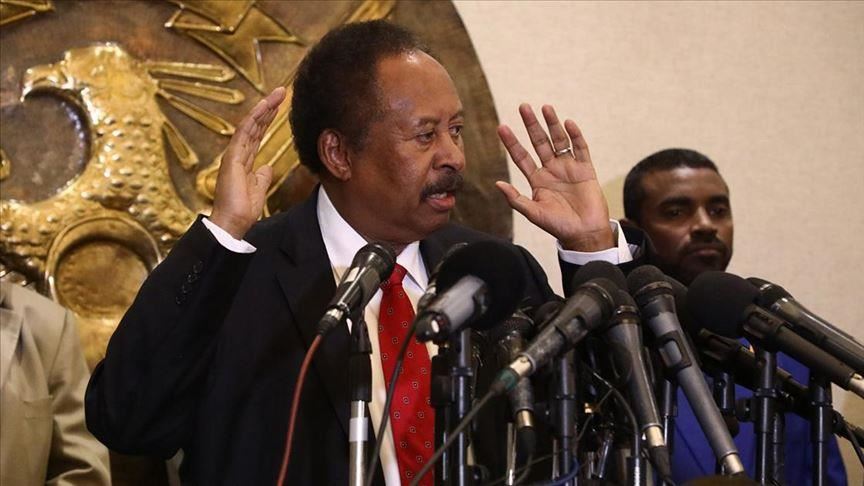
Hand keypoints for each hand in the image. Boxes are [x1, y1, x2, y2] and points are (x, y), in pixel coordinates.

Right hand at [210, 87, 285, 238]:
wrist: (233, 223)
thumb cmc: (243, 211)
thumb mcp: (259, 190)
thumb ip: (262, 177)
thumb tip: (267, 167)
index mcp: (245, 161)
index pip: (258, 134)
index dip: (268, 119)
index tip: (280, 105)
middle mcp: (238, 155)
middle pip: (255, 125)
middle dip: (268, 108)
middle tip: (281, 91)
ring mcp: (234, 155)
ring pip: (250, 125)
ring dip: (264, 108)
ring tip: (277, 94)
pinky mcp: (232, 158)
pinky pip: (243, 134)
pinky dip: (253, 119)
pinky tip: (263, 107)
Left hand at [495, 104, 613, 251]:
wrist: (584, 234)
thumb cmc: (558, 226)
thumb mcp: (533, 213)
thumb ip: (516, 199)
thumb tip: (497, 184)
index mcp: (537, 180)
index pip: (521, 157)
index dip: (512, 142)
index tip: (502, 127)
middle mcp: (551, 170)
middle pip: (539, 142)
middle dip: (532, 125)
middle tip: (523, 106)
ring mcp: (569, 168)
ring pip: (559, 141)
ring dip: (552, 124)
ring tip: (545, 107)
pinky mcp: (586, 170)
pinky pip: (580, 148)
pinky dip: (575, 136)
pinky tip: (568, 123)